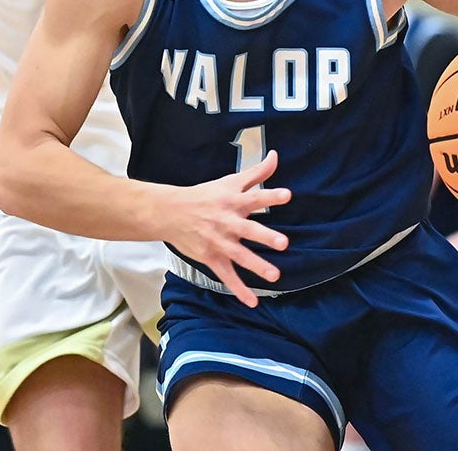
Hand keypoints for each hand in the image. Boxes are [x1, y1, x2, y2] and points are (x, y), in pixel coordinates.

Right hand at [165, 150, 290, 307]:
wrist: (170, 213)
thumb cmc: (204, 195)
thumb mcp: (229, 181)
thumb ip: (256, 172)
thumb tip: (276, 156)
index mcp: (233, 201)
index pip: (255, 196)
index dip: (270, 196)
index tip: (287, 195)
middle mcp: (227, 222)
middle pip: (249, 230)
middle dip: (266, 236)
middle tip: (283, 243)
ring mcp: (219, 242)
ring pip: (240, 256)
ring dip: (257, 265)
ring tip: (275, 275)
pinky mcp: (212, 258)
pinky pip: (227, 276)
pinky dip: (239, 290)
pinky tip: (252, 302)